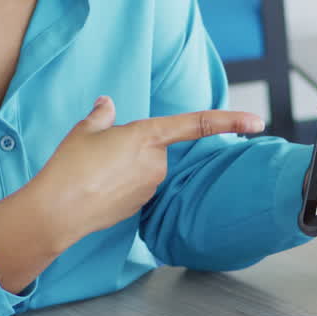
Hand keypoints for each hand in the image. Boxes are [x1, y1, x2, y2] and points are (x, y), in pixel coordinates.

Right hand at [32, 96, 264, 245]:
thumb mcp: (84, 131)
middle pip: (155, 148)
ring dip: (125, 168)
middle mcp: (157, 162)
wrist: (59, 211)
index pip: (197, 124)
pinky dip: (120, 185)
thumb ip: (102, 115)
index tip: (257, 122)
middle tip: (99, 155)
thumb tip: (107, 105)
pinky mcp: (143, 205)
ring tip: (94, 173)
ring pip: (145, 168)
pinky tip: (98, 189)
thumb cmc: (71, 167)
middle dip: (132, 148)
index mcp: (148, 136)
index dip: (230, 121)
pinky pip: (137, 187)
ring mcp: (152, 186)